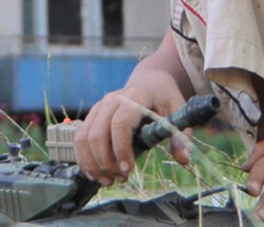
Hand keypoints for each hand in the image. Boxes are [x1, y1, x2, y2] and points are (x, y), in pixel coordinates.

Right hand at [74, 84, 189, 185]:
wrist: (149, 82)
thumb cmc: (164, 98)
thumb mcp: (178, 110)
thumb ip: (181, 134)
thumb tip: (183, 159)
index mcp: (135, 96)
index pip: (120, 124)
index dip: (121, 149)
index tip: (128, 170)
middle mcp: (112, 100)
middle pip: (98, 134)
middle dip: (106, 162)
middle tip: (120, 179)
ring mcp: (99, 107)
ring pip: (84, 138)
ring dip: (93, 164)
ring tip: (108, 181)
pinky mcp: (92, 116)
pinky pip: (80, 139)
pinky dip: (84, 159)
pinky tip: (96, 174)